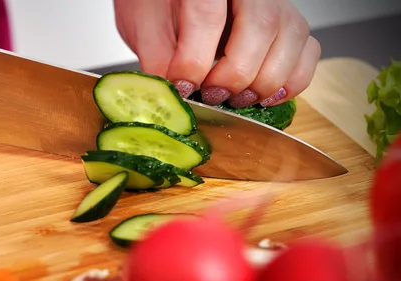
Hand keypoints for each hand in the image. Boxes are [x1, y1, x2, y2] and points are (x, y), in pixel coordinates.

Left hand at [113, 0, 319, 107]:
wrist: (176, 0)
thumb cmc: (162, 4)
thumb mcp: (145, 24)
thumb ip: (157, 57)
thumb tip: (173, 95)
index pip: (207, 14)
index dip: (194, 59)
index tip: (183, 86)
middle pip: (261, 25)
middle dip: (236, 73)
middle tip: (212, 95)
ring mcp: (276, 3)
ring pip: (292, 38)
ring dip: (265, 81)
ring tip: (236, 98)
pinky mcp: (290, 25)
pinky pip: (308, 52)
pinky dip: (291, 82)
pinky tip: (264, 96)